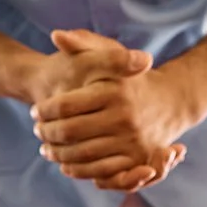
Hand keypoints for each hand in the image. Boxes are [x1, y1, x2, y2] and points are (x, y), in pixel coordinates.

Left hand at [32, 30, 193, 190]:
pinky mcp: (137, 159)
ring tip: (46, 148)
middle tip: (37, 130)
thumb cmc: (131, 77)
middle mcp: (125, 116)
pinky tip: (64, 164)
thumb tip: (56, 36)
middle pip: (70, 132)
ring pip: (81, 154)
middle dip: (47, 133)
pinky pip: (100, 171)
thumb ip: (83, 43)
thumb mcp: (110, 54)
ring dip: (57, 153)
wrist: (171, 102)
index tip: (35, 110)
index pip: (65, 105)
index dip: (44, 110)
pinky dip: (78, 170)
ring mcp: (132, 140)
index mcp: (114, 90)